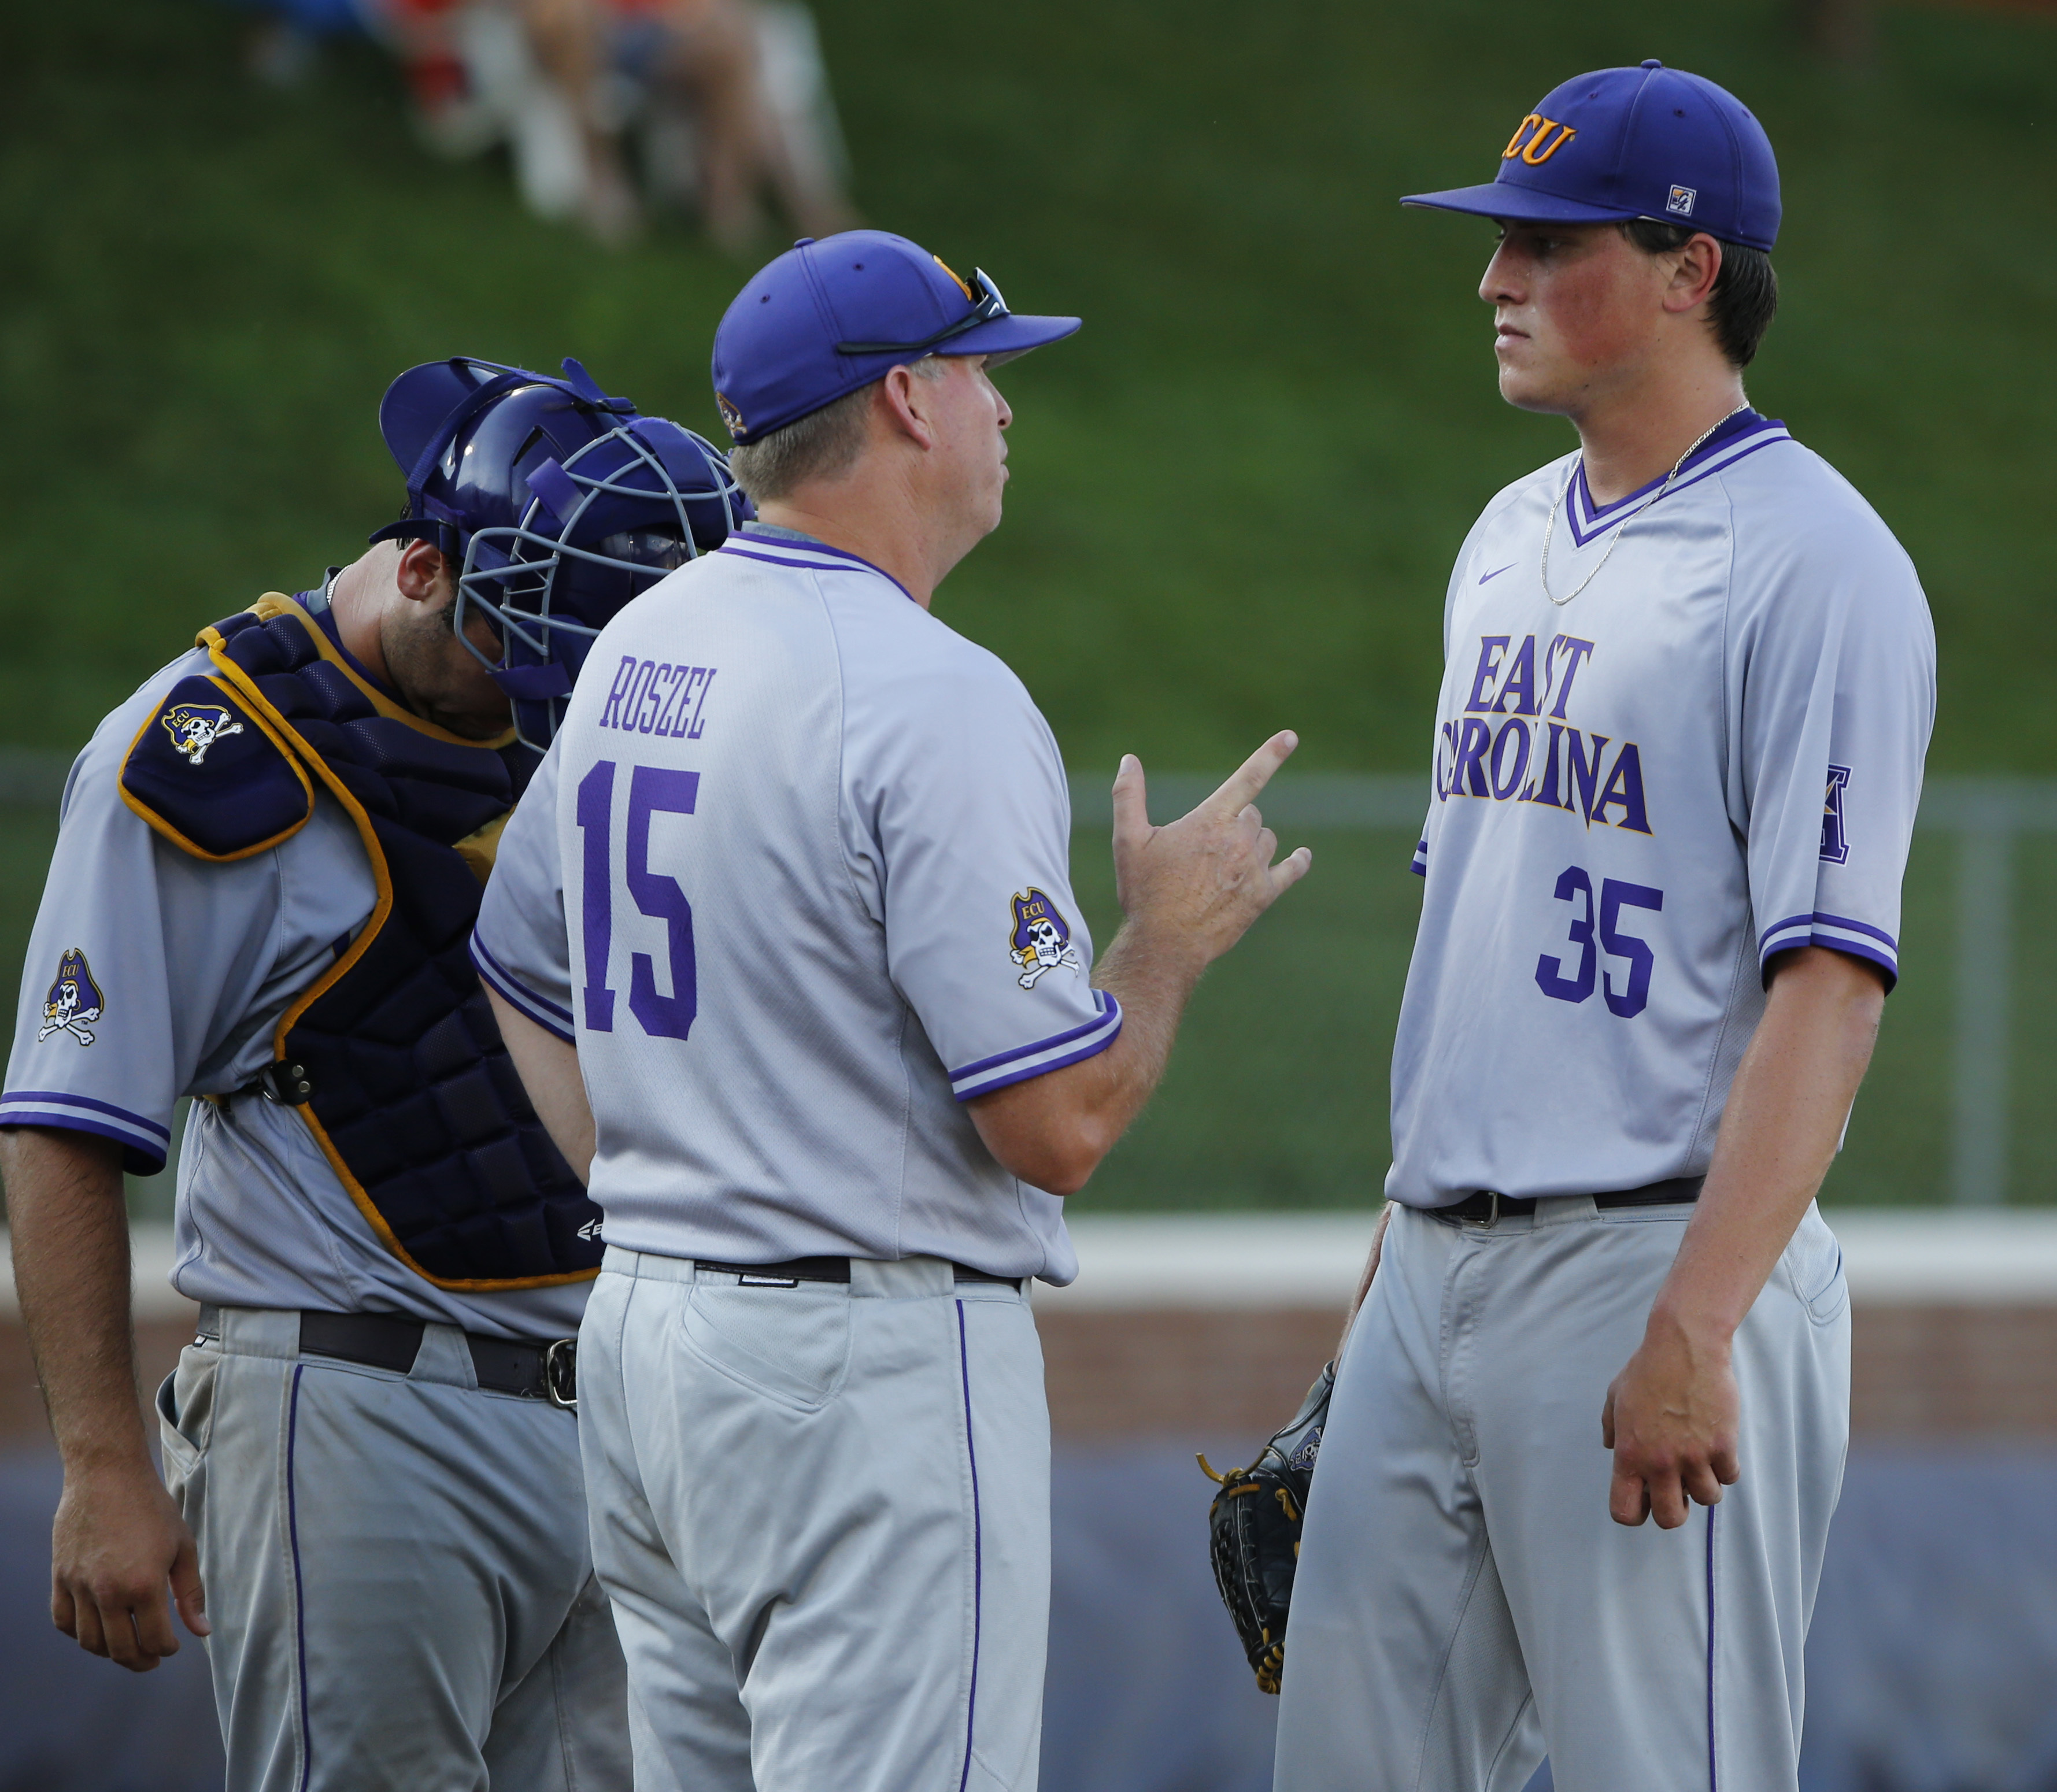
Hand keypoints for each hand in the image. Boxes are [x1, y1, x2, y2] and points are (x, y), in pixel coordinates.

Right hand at [52, 1458, 207, 1670]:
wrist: (107, 1476)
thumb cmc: (151, 1508)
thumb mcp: (183, 1546)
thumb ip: (191, 1592)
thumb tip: (201, 1630)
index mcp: (144, 1585)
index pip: (155, 1639)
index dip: (167, 1649)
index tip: (174, 1646)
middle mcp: (108, 1592)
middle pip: (121, 1649)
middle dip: (140, 1661)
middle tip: (152, 1660)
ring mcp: (79, 1586)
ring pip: (89, 1641)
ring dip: (110, 1652)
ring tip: (127, 1647)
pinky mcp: (60, 1578)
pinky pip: (63, 1621)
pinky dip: (78, 1633)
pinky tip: (96, 1629)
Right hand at [1111, 733, 1311, 967]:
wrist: (1164, 944)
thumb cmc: (1144, 892)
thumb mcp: (1128, 841)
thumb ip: (1128, 796)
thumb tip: (1129, 761)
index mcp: (1210, 821)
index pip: (1248, 778)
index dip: (1271, 754)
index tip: (1291, 736)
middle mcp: (1239, 841)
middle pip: (1251, 814)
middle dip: (1233, 821)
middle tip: (1207, 845)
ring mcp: (1255, 869)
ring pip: (1266, 838)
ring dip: (1252, 842)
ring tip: (1225, 863)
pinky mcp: (1263, 895)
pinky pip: (1291, 870)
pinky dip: (1296, 862)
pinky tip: (1300, 857)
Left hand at [1600, 1307, 1739, 1528]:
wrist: (1684, 1347)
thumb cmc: (1648, 1369)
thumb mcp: (1615, 1397)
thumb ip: (1613, 1429)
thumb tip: (1613, 1450)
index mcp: (1629, 1454)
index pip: (1626, 1511)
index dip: (1635, 1511)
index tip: (1645, 1498)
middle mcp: (1660, 1462)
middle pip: (1670, 1519)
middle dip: (1674, 1509)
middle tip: (1677, 1488)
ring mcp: (1694, 1456)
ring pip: (1706, 1500)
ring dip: (1703, 1485)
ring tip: (1699, 1461)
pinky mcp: (1723, 1446)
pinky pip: (1729, 1478)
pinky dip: (1725, 1468)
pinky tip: (1717, 1447)